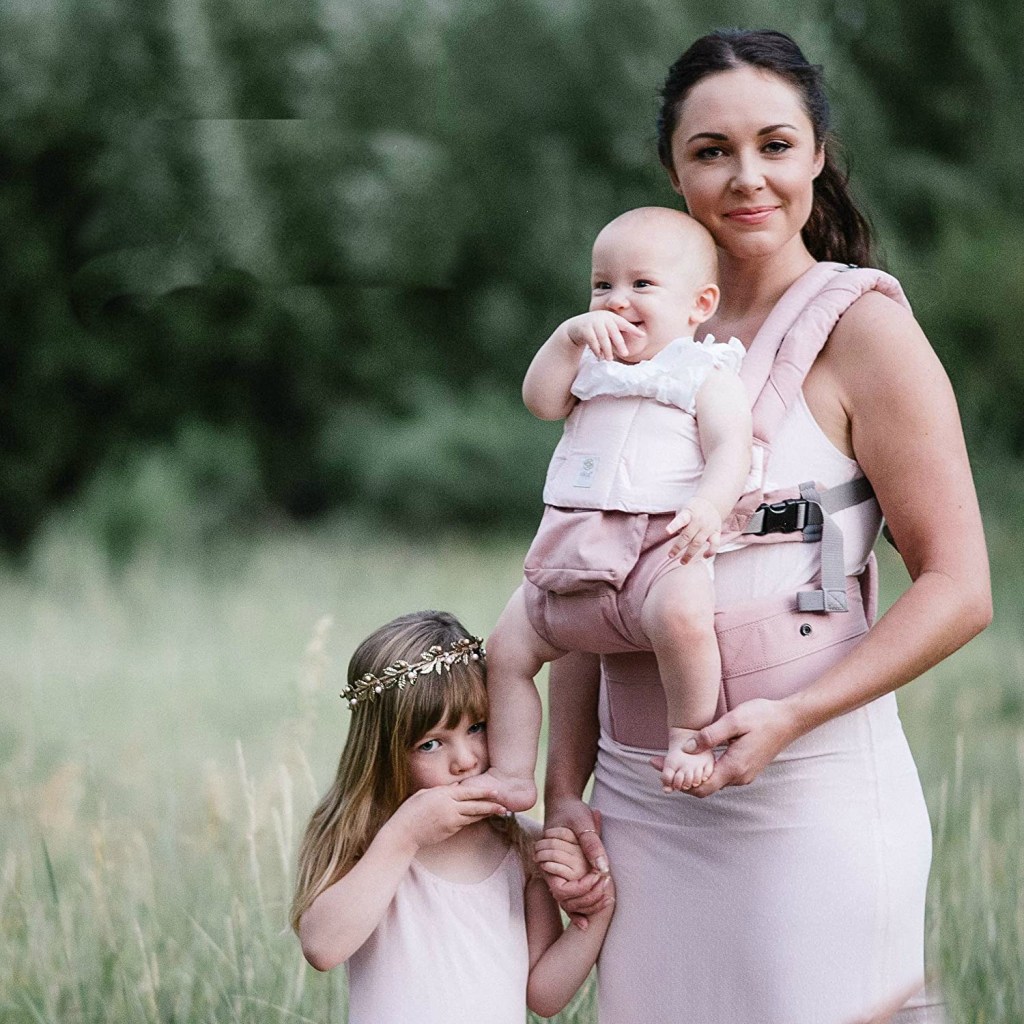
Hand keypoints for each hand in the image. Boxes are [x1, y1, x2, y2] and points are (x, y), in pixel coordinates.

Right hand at [389, 781, 506, 849]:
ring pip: (472, 816)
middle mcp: (450, 808)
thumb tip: (455, 788)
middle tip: (505, 806)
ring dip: (486, 814)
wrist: (404, 833)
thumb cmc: (410, 810)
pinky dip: (472, 820)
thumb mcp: (425, 794)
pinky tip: (480, 817)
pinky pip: (464, 823)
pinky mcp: (450, 831)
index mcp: (444, 795)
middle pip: (475, 806)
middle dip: (491, 806)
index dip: (484, 792)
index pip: (469, 792)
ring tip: (499, 812)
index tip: (496, 792)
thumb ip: (442, 791)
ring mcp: (451, 821)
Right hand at [542, 799, 611, 928]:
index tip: (599, 876)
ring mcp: (558, 877)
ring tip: (609, 898)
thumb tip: (603, 867)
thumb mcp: (583, 823)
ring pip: (569, 905)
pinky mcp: (566, 878)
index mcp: (550, 860)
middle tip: (608, 885)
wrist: (564, 805)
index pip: (562, 890)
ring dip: (589, 906)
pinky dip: (580, 911)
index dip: (582, 889)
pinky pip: (570, 900)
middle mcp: (552, 873)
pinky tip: (588, 923)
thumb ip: (592, 844)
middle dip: (589, 899)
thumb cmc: (572, 812)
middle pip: (566, 901)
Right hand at [563, 311, 643, 361]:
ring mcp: (593, 322)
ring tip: (609, 359)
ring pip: (603, 338)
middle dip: (619, 344)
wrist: (575, 327)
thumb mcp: (606, 329)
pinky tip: (599, 357)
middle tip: (625, 354)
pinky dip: (597, 350)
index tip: (643, 336)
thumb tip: (633, 344)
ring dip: (607, 349)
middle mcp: (603, 318)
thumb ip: (617, 334)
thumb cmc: (596, 330)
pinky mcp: (584, 329)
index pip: (624, 324)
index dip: (633, 330)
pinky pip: (592, 341)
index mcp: (611, 317)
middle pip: (613, 332)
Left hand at [649, 698, 801, 796]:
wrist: (790, 719)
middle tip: (658, 765)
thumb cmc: (763, 716)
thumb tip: (687, 748)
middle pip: (703, 787)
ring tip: (671, 761)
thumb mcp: (734, 720)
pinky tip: (693, 759)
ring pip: (712, 782)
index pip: (700, 787)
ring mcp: (744, 775)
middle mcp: (739, 777)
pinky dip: (704, 771)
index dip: (677, 782)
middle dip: (679, 779)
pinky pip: (720, 776)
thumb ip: (710, 736)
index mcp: (735, 768)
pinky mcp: (746, 769)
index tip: (658, 769)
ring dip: (691, 775)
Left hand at [666, 496, 721, 562]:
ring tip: (682, 562)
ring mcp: (708, 527)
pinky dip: (710, 551)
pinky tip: (704, 556)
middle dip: (677, 547)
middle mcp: (699, 520)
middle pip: (687, 536)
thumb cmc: (692, 510)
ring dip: (689, 554)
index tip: (667, 531)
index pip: (681, 520)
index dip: (674, 526)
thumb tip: (677, 540)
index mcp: (688, 514)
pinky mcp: (716, 532)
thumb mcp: (683, 510)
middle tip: (670, 556)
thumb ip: (679, 524)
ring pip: (698, 543)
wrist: (712, 502)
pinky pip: (715, 544)